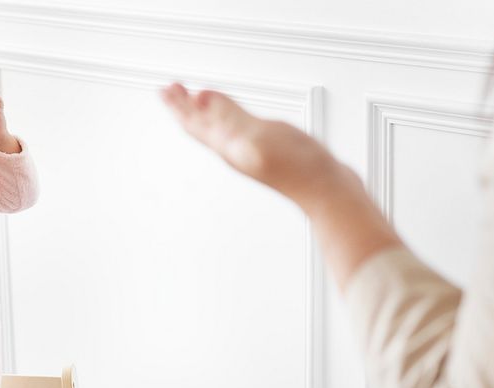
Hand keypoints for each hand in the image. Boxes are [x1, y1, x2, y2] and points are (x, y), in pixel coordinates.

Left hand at [161, 82, 399, 289]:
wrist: (328, 192)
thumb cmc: (297, 169)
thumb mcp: (257, 136)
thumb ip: (228, 117)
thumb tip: (201, 97)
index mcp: (229, 145)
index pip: (195, 123)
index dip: (178, 105)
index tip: (165, 88)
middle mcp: (237, 149)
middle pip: (203, 127)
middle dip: (186, 107)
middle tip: (172, 89)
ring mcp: (254, 150)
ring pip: (221, 129)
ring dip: (206, 112)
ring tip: (197, 99)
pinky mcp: (272, 149)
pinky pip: (241, 130)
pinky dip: (231, 117)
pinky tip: (237, 115)